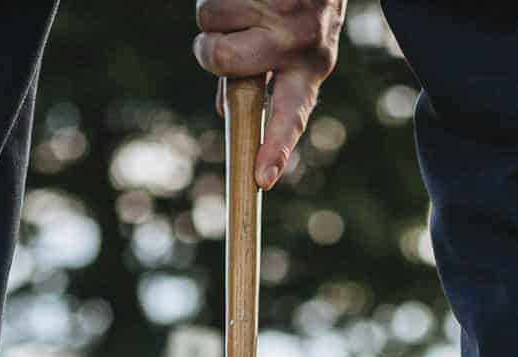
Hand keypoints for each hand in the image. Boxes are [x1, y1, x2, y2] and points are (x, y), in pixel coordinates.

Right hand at [193, 0, 345, 189]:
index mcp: (309, 71)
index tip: (263, 178)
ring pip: (210, 22)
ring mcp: (288, 11)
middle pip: (222, 60)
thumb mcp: (291, 48)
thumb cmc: (300, 6)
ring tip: (247, 2)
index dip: (275, 148)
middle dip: (208, 47)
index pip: (290, 117)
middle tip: (225, 36)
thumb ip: (257, 81)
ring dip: (215, 11)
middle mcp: (302, 44)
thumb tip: (225, 112)